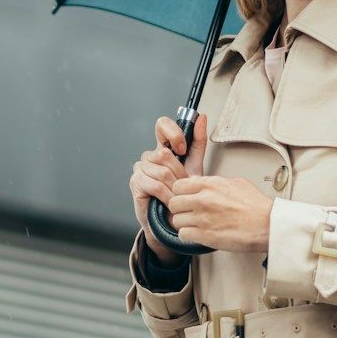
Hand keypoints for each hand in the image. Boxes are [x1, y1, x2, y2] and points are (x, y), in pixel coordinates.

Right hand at [130, 113, 206, 265]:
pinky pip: (155, 185)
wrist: (174, 220)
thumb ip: (198, 142)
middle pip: (163, 153)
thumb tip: (201, 116)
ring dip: (175, 186)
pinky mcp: (135, 184)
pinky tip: (170, 201)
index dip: (173, 133)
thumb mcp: (195, 166)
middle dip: (179, 172)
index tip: (182, 148)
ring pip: (161, 170)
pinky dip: (167, 195)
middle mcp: (150, 156)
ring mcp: (140, 169)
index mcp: (163, 148)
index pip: (162, 125)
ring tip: (179, 196)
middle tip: (184, 185)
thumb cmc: (184, 193)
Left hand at [166, 174, 272, 254]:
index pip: (178, 185)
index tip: (185, 198)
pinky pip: (183, 234)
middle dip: (179, 209)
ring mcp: (203, 218)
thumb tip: (205, 183)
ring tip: (194, 225)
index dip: (180, 193)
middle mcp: (203, 200)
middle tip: (187, 212)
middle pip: (173, 203)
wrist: (267, 225)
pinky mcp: (205, 235)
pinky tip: (198, 234)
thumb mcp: (236, 183)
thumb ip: (215, 182)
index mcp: (210, 185)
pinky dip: (189, 235)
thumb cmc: (256, 206)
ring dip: (184, 223)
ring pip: (176, 220)